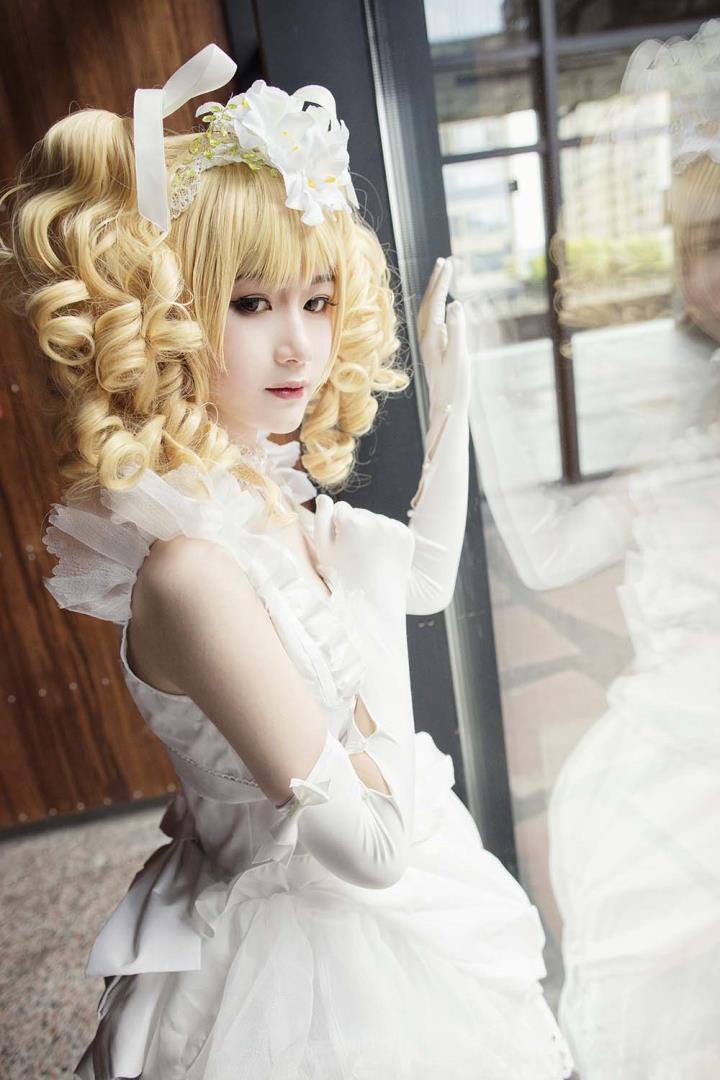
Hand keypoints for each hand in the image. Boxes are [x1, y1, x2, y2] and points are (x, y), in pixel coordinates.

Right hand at [312, 494, 412, 609]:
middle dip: (353, 527)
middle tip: (354, 556)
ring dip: (369, 532)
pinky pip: (389, 527)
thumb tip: (324, 497)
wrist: (376, 602)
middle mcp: (374, 520)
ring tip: (367, 557)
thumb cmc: (343, 578)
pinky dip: (384, 538)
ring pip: (374, 520)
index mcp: (351, 522)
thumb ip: (321, 520)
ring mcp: (393, 527)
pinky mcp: (405, 534)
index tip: (340, 546)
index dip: (336, 528)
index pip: (339, 508)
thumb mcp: (324, 552)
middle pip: (358, 513)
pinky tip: (379, 556)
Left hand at [416, 257, 469, 409]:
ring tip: (442, 276)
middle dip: (436, 282)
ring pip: (428, 311)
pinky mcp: (435, 349)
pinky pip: (433, 320)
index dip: (442, 283)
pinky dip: (436, 306)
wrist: (447, 407)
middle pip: (428, 303)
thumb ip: (457, 330)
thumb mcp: (459, 357)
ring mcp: (429, 343)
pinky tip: (442, 303)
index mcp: (431, 338)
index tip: (448, 264)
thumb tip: (455, 304)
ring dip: (434, 292)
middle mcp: (426, 338)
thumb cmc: (455, 385)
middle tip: (443, 262)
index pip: (435, 303)